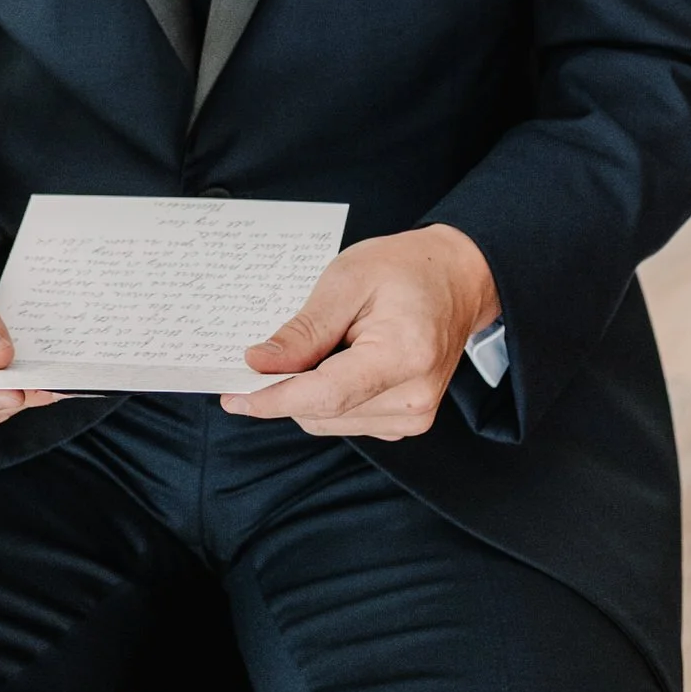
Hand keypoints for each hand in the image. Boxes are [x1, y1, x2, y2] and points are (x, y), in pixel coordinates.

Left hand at [221, 224, 498, 440]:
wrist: (457, 279)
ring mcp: (413, 416)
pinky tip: (335, 361)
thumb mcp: (346, 280)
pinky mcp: (407, 422)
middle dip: (283, 389)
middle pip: (322, 412)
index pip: (325, 396)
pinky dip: (326, 397)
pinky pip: (346, 419)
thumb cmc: (404, 270)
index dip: (274, 399)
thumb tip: (259, 364)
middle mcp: (413, 398)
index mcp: (403, 357)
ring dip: (306, 393)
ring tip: (322, 343)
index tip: (233, 397)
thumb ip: (304, 329)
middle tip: (260, 356)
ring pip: (328, 421)